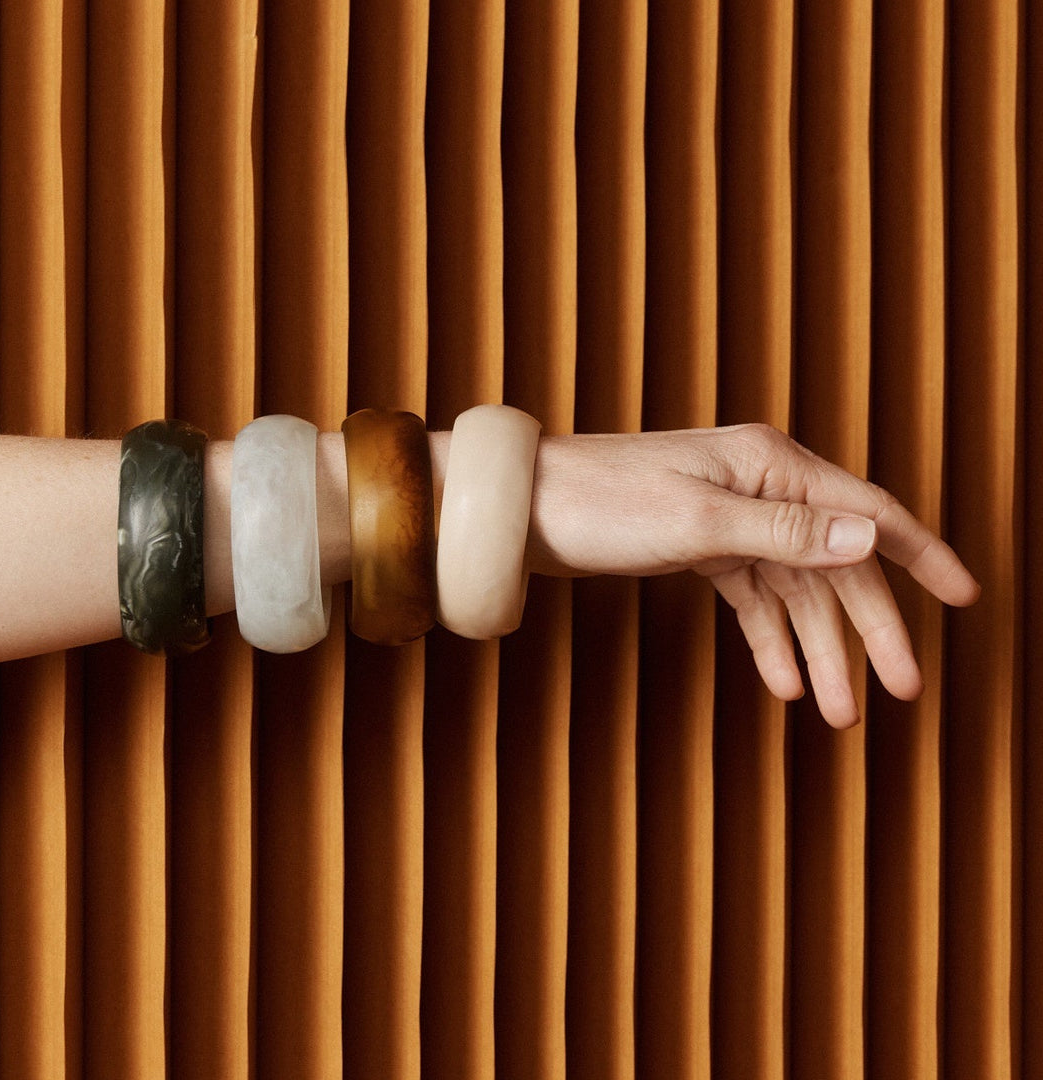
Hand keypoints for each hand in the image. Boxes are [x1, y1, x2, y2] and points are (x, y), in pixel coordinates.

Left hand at [526, 423, 978, 727]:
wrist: (527, 512)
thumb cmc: (602, 504)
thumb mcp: (696, 522)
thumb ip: (787, 533)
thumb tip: (871, 536)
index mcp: (771, 467)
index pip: (867, 512)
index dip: (921, 556)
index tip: (966, 597)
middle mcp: (760, 489)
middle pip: (835, 566)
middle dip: (868, 630)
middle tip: (901, 692)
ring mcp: (731, 519)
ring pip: (794, 592)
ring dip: (818, 650)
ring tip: (838, 713)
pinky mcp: (700, 546)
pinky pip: (752, 598)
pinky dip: (769, 639)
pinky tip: (783, 681)